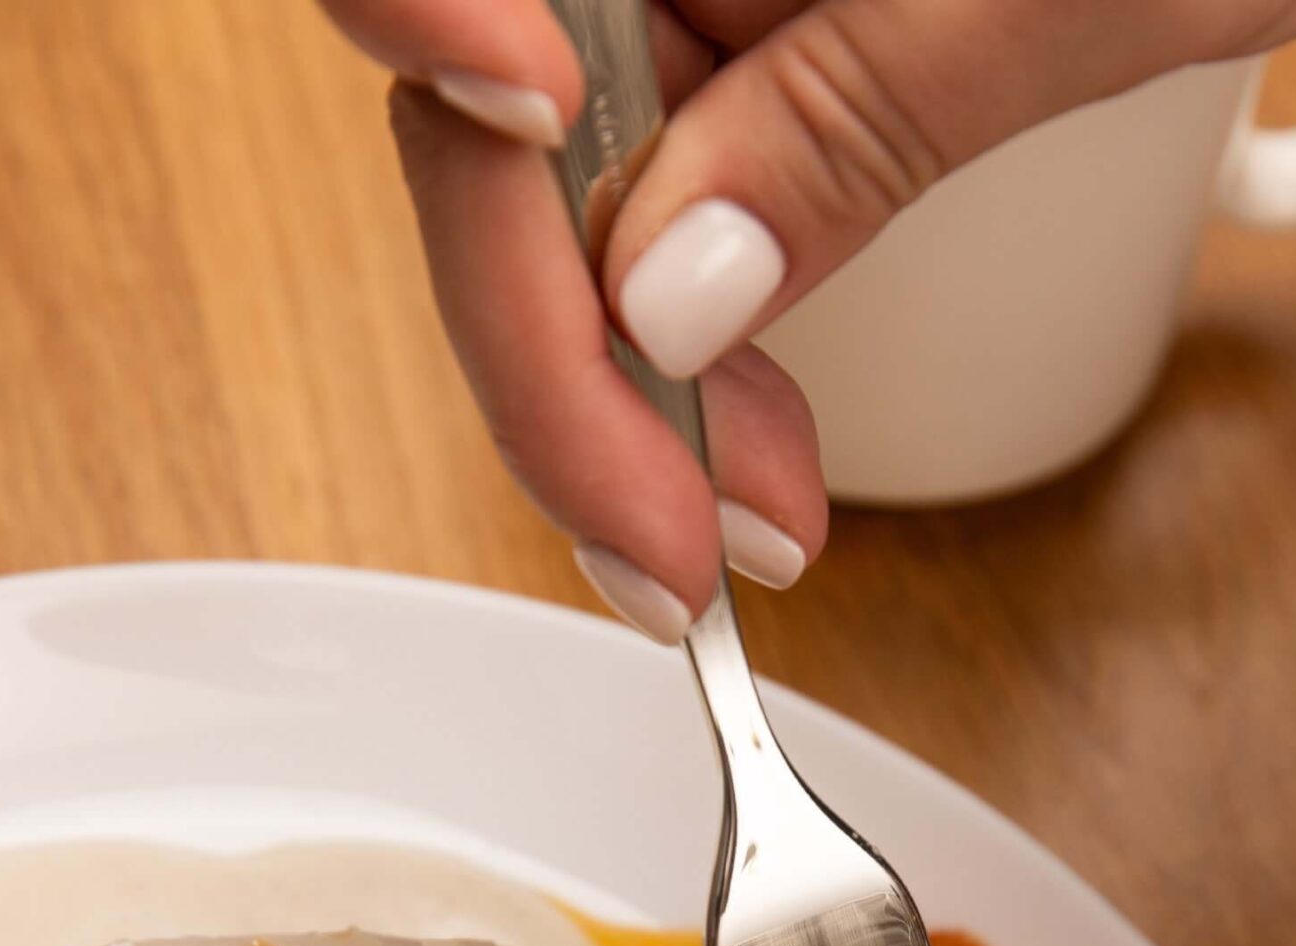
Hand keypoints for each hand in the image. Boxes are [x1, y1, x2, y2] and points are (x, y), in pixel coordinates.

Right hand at [320, 0, 1295, 635]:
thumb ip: (855, 113)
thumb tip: (666, 297)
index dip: (440, 72)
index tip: (581, 263)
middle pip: (486, 134)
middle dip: (562, 357)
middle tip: (672, 546)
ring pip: (562, 199)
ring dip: (631, 393)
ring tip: (747, 523)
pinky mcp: (756, 41)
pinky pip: (659, 205)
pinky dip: (697, 349)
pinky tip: (755, 441)